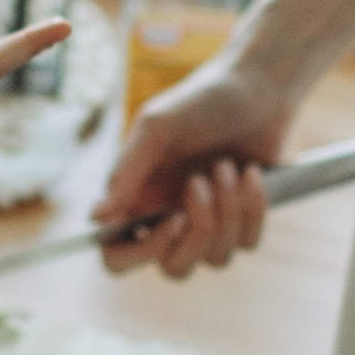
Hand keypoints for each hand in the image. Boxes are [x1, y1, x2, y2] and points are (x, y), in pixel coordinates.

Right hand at [96, 52, 297, 276]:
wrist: (258, 85)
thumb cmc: (201, 100)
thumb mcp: (158, 126)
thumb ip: (127, 170)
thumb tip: (97, 218)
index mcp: (137, 198)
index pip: (118, 256)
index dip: (139, 254)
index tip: (170, 220)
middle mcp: (168, 217)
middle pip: (174, 269)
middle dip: (197, 234)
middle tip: (200, 184)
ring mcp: (207, 222)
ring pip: (216, 258)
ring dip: (227, 209)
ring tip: (226, 164)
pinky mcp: (242, 220)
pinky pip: (247, 243)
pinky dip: (253, 207)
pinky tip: (252, 172)